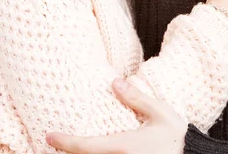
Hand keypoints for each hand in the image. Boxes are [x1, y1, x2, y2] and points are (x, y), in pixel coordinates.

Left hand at [46, 79, 186, 153]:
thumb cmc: (178, 138)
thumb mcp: (160, 113)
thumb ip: (137, 98)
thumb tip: (115, 82)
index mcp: (123, 146)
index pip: (85, 146)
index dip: (65, 142)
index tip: (49, 136)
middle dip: (68, 153)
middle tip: (51, 145)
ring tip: (69, 149)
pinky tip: (90, 152)